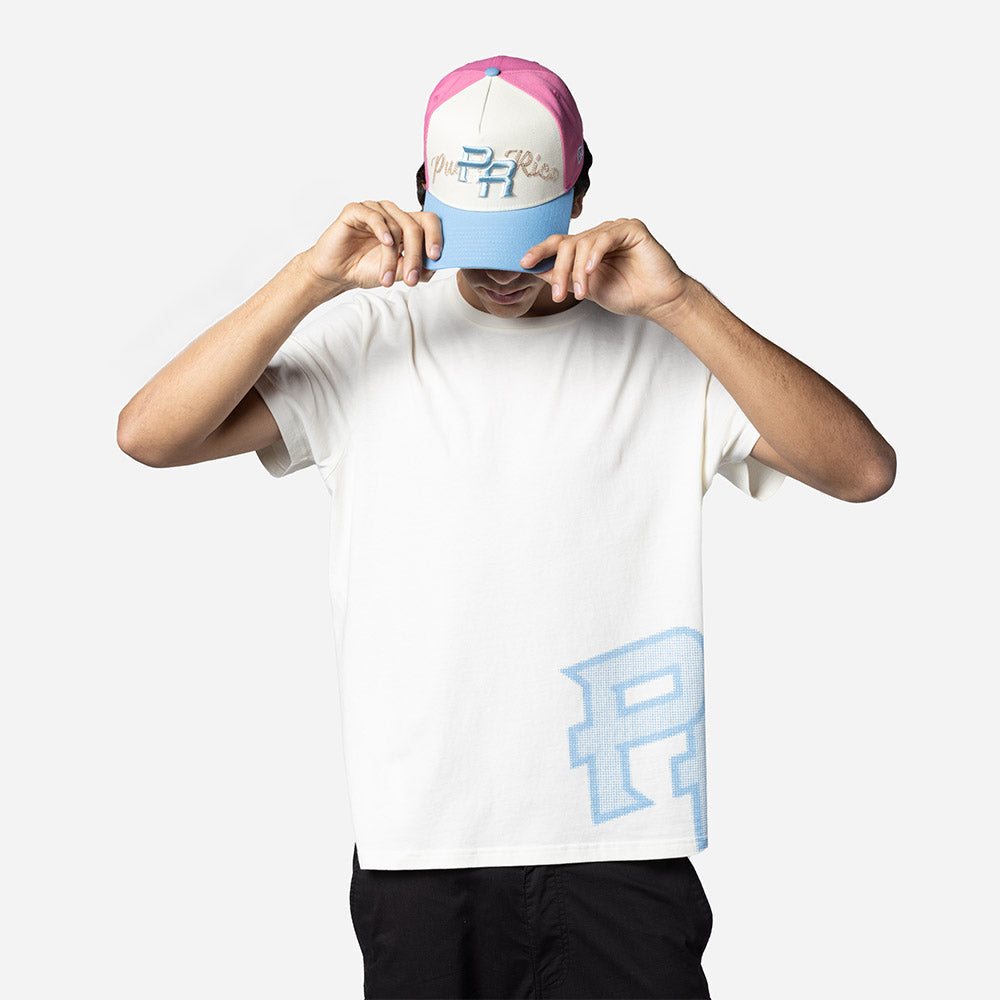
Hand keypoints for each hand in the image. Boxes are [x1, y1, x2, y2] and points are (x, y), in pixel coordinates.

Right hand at [303, 200, 442, 290]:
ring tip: (387, 278)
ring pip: (395, 227)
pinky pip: (374, 216)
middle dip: (415, 255)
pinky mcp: (356, 210)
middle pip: (415, 226)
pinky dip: (382, 230)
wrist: (337, 273)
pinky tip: (385, 243)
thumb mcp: (397, 272)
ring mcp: (375, 211)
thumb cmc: (366, 268)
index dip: (436, 236)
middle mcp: (393, 215)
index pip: (429, 221)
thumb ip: (416, 267)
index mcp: (406, 225)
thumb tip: (435, 265)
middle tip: (411, 278)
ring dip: (392, 258)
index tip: (436, 257)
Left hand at [520, 218, 690, 319]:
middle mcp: (599, 235)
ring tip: (580, 292)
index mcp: (587, 247)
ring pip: (584, 242)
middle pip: (568, 243)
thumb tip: (535, 269)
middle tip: (559, 294)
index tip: (523, 263)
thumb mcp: (586, 288)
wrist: (656, 301)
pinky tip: (591, 271)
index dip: (540, 250)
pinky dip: (595, 255)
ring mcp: (615, 229)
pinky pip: (605, 237)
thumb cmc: (627, 294)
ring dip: (577, 270)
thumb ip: (563, 277)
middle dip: (559, 270)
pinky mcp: (631, 228)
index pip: (559, 243)